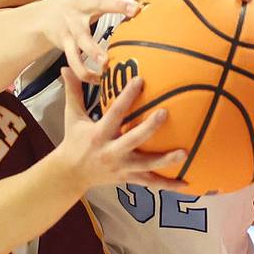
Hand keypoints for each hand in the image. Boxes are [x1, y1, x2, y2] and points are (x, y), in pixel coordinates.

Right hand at [42, 0, 160, 83]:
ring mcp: (72, 25)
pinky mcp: (64, 43)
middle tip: (135, 11)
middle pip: (100, 3)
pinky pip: (74, 60)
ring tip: (105, 62)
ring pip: (82, 39)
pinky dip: (85, 72)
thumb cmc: (85, 0)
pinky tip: (98, 81)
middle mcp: (83, 5)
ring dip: (92, 50)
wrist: (45, 16)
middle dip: (116, 6)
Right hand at [57, 67, 186, 190]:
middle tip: (165, 113)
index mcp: (99, 134)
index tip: (140, 80)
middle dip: (149, 128)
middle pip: (133, 139)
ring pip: (145, 165)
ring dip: (165, 160)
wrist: (71, 174)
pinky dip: (167, 185)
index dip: (127, 96)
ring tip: (185, 153)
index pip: (115, 112)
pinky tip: (186, 184)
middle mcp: (111, 151)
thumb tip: (66, 68)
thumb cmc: (73, 141)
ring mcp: (121, 167)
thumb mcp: (72, 117)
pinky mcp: (128, 178)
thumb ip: (73, 92)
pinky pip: (150, 183)